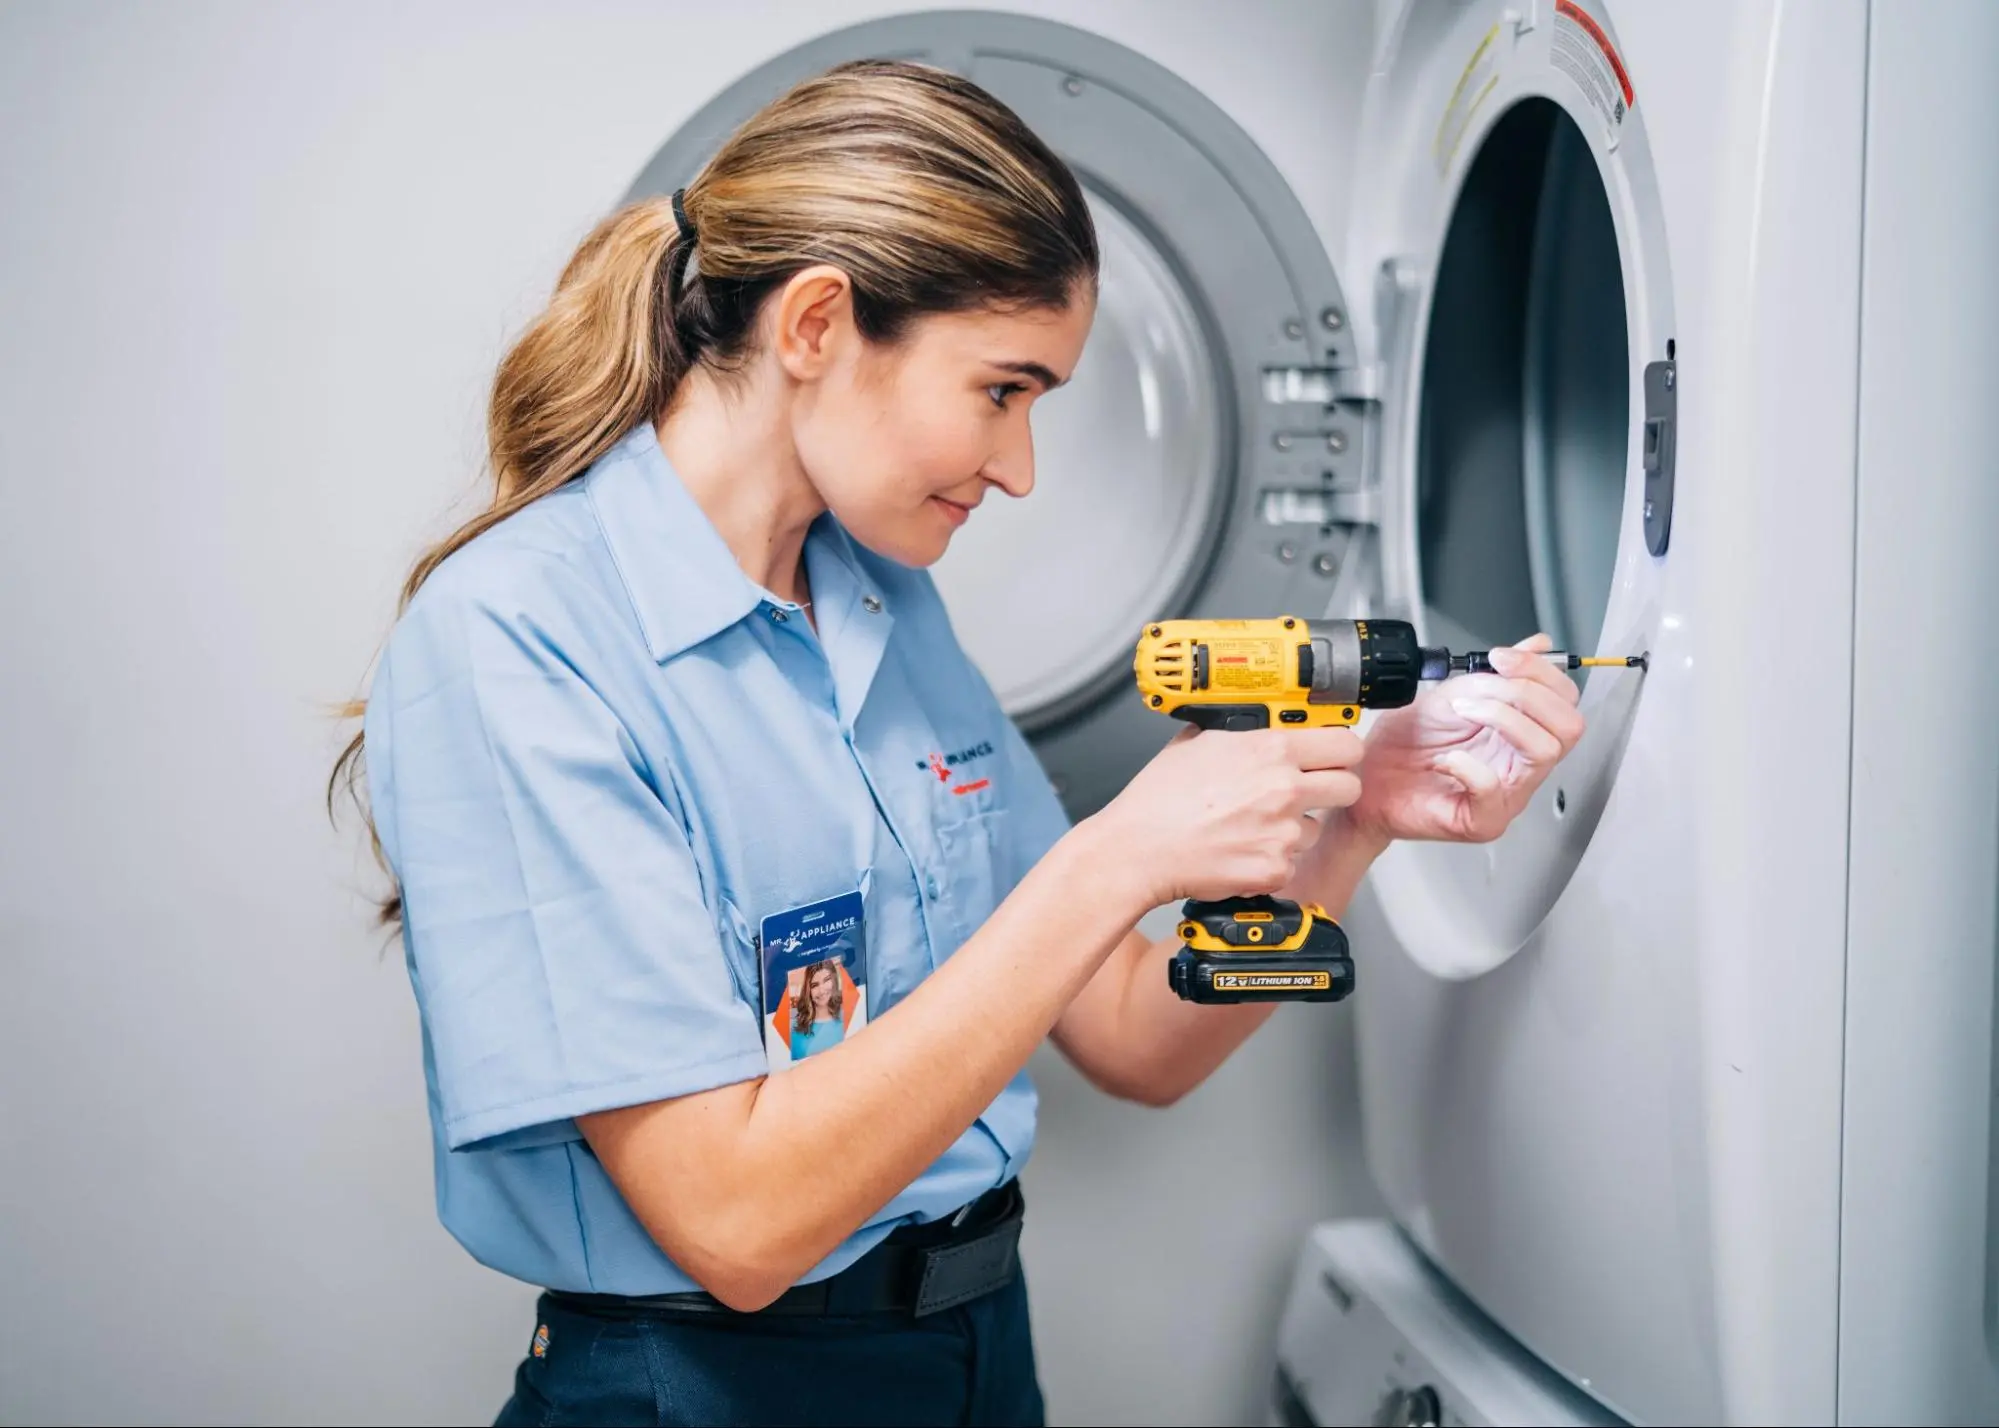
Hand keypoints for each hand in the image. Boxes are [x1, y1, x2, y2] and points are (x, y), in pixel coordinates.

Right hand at [1094, 723, 1364, 909]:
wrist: (1138, 850)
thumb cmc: (1157, 801)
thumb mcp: (1194, 742)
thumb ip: (1235, 732)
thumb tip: (1249, 723)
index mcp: (1269, 750)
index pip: (1344, 743)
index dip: (1340, 751)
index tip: (1330, 756)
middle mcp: (1284, 789)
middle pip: (1349, 787)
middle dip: (1332, 788)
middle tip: (1308, 792)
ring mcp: (1283, 832)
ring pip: (1315, 829)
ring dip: (1293, 828)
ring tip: (1251, 826)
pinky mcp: (1275, 869)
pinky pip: (1289, 862)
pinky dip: (1269, 860)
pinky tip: (1239, 850)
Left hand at [1347, 632, 1585, 844]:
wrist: (1367, 777)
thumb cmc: (1406, 746)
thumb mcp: (1452, 694)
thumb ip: (1496, 673)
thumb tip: (1538, 644)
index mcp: (1521, 733)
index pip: (1565, 701)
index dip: (1542, 672)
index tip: (1502, 656)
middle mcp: (1521, 765)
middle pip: (1568, 726)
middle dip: (1528, 692)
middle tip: (1485, 683)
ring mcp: (1507, 795)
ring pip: (1545, 751)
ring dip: (1502, 718)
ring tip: (1463, 712)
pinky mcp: (1481, 820)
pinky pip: (1494, 790)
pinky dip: (1469, 765)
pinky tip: (1447, 758)